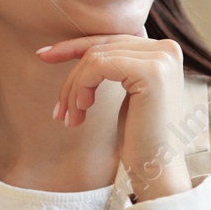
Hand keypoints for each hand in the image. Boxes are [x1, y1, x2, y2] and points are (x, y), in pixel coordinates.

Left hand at [36, 32, 192, 200]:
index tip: (43, 56)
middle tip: (58, 111)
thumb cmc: (140, 137)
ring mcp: (161, 58)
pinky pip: (98, 65)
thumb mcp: (128, 92)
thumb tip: (79, 47)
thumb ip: (116, 65)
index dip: (74, 46)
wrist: (157, 168)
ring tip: (72, 119)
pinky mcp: (150, 71)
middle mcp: (167, 48)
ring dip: (74, 90)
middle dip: (72, 79)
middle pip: (101, 48)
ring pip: (95, 57)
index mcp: (164, 50)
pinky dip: (82, 87)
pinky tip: (82, 111)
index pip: (110, 40)